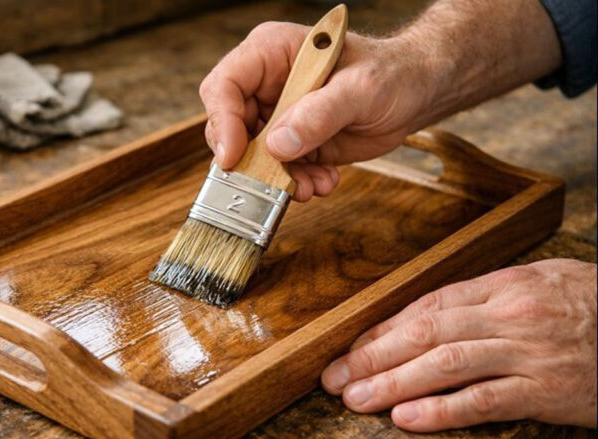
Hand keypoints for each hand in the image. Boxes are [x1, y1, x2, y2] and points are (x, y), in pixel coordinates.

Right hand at [199, 22, 437, 200]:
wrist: (414, 94)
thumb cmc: (390, 73)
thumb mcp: (361, 88)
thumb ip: (320, 114)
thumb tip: (278, 145)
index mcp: (271, 53)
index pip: (224, 86)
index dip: (222, 122)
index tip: (234, 156)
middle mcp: (266, 85)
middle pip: (229, 127)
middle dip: (249, 161)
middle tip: (272, 181)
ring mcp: (277, 117)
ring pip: (251, 157)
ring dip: (275, 180)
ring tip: (310, 185)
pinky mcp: (291, 144)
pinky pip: (276, 172)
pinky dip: (296, 184)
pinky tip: (323, 181)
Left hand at [321, 259, 596, 430]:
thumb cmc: (591, 304)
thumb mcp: (539, 281)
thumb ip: (484, 295)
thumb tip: (426, 313)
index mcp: (503, 286)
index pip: (427, 306)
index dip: (382, 329)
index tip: (351, 346)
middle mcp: (509, 315)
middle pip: (425, 334)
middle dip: (372, 356)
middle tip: (334, 376)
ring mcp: (527, 353)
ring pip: (444, 366)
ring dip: (392, 383)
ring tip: (355, 399)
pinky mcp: (546, 391)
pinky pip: (484, 402)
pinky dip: (441, 410)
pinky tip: (406, 418)